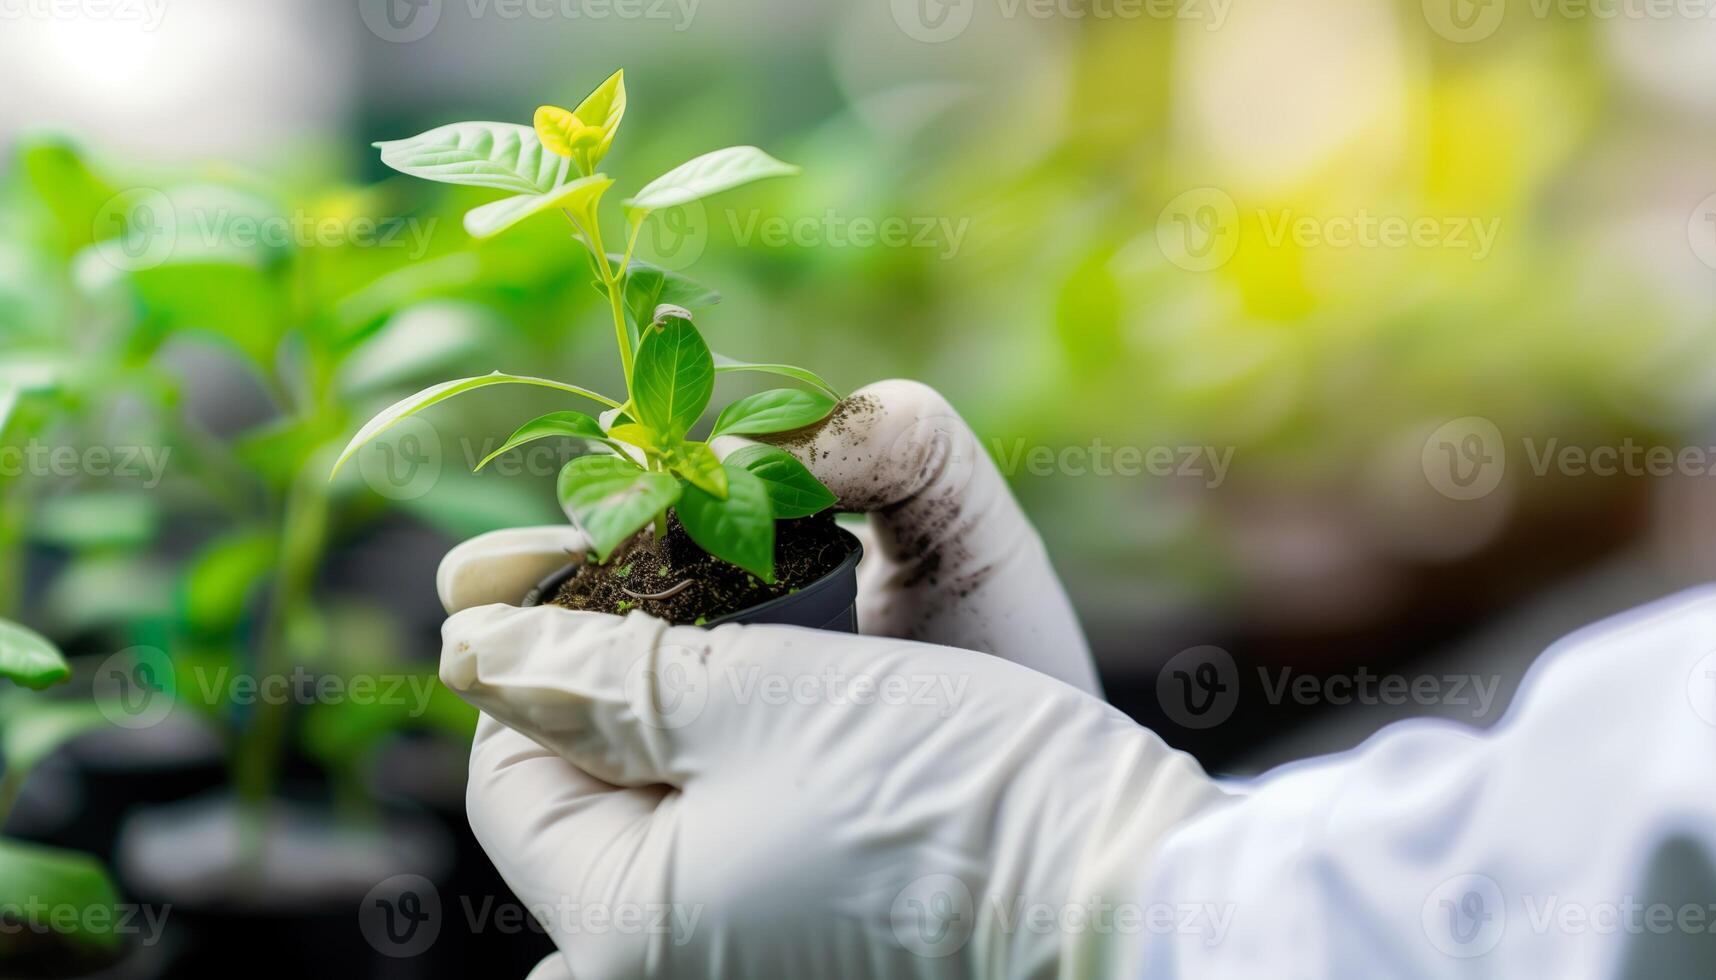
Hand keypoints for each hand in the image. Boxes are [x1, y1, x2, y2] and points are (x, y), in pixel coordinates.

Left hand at [437, 381, 1219, 977]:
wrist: (1122, 887)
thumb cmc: (946, 793)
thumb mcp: (757, 701)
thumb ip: (597, 673)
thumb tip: (465, 646)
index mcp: (621, 926)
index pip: (510, 766)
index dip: (550, 647)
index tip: (619, 558)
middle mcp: (661, 962)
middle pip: (584, 786)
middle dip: (620, 666)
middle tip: (679, 571)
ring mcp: (734, 954)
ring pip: (657, 802)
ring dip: (681, 701)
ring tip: (740, 618)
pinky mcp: (798, 939)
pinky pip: (722, 838)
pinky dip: (735, 756)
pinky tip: (781, 701)